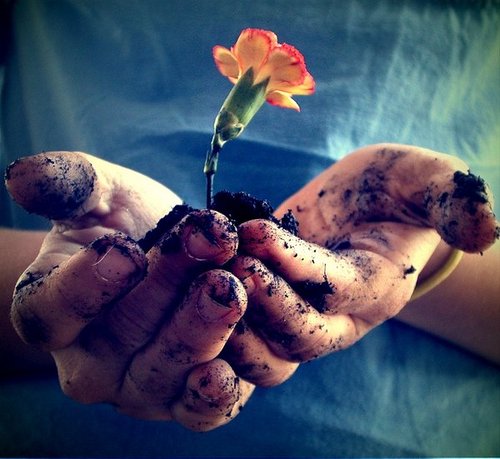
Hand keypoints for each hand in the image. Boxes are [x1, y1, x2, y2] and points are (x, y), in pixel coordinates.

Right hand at [5, 151, 253, 430]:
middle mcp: (92, 364)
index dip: (86, 285)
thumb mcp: (99, 196)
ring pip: (164, 375)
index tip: (123, 250)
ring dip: (202, 327)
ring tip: (230, 281)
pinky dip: (217, 393)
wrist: (169, 255)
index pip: (52, 311)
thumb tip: (24, 175)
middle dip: (168, 285)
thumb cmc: (126, 224)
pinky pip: (201, 411)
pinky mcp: (186, 398)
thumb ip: (69, 185)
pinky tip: (233, 362)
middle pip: (122, 338)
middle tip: (210, 239)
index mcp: (52, 312)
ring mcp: (140, 388)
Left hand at [223, 144, 497, 384]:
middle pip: (295, 340)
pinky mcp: (268, 303)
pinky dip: (209, 315)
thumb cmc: (396, 189)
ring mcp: (298, 314)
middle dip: (256, 305)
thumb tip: (486, 231)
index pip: (332, 292)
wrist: (362, 202)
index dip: (294, 268)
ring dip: (227, 320)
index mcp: (374, 289)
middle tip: (220, 262)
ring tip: (196, 272)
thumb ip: (454, 199)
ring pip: (262, 352)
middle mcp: (336, 315)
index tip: (255, 232)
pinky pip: (238, 331)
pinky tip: (183, 277)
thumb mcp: (425, 181)